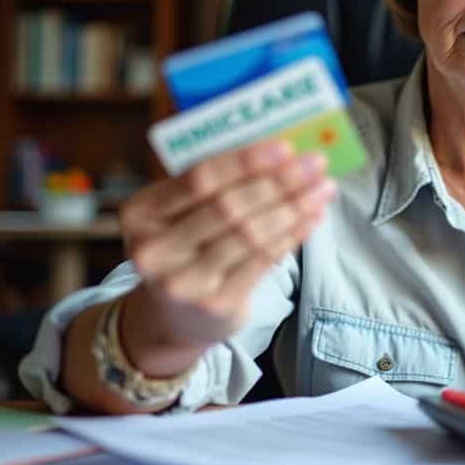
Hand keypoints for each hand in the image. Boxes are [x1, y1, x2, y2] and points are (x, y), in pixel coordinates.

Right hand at [119, 139, 335, 356]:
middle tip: (316, 163)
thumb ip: (216, 184)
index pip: (199, 178)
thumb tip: (280, 152)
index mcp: (140, 213)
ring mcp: (184, 282)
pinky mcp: (215, 304)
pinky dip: (293, 235)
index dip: (245, 161)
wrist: (174, 317)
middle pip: (228, 207)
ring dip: (294, 207)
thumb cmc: (186, 247)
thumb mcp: (180, 214)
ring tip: (323, 188)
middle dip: (279, 181)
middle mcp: (154, 250)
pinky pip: (262, 261)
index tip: (285, 146)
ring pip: (250, 235)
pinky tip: (313, 216)